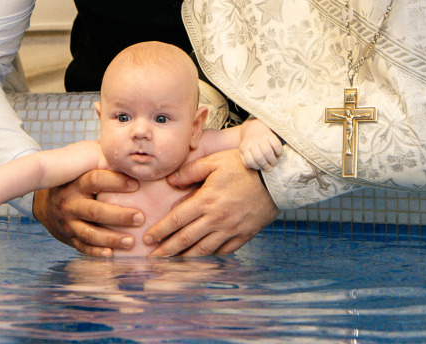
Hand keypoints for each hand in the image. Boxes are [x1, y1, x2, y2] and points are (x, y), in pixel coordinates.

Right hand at [31, 169, 141, 256]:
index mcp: (76, 184)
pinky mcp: (68, 238)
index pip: (95, 180)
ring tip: (131, 242)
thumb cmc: (72, 184)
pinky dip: (96, 252)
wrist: (43, 204)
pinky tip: (111, 254)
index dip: (115, 181)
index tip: (136, 185)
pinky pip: (83, 247)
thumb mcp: (80, 171)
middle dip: (119, 216)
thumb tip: (128, 156)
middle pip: (95, 211)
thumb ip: (101, 165)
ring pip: (90, 234)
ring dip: (111, 239)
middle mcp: (70, 204)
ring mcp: (68, 223)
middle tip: (140, 217)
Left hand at [144, 149, 276, 256]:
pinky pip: (222, 252)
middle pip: (185, 239)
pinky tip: (200, 261)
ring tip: (170, 265)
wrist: (276, 180)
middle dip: (166, 250)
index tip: (148, 239)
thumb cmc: (245, 167)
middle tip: (152, 259)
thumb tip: (171, 181)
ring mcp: (230, 230)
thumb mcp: (215, 161)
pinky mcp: (243, 236)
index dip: (160, 231)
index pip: (177, 220)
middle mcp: (216, 219)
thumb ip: (190, 171)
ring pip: (202, 250)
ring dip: (184, 259)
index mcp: (206, 200)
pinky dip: (209, 258)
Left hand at [237, 120, 281, 171]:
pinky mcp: (270, 135)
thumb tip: (252, 167)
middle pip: (259, 157)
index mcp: (244, 148)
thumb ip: (246, 160)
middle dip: (265, 165)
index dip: (257, 167)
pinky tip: (278, 154)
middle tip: (269, 168)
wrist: (254, 128)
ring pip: (267, 151)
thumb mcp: (244, 151)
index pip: (249, 161)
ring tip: (274, 163)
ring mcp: (261, 138)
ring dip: (272, 160)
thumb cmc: (250, 145)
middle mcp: (252, 142)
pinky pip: (276, 145)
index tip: (262, 168)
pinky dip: (278, 151)